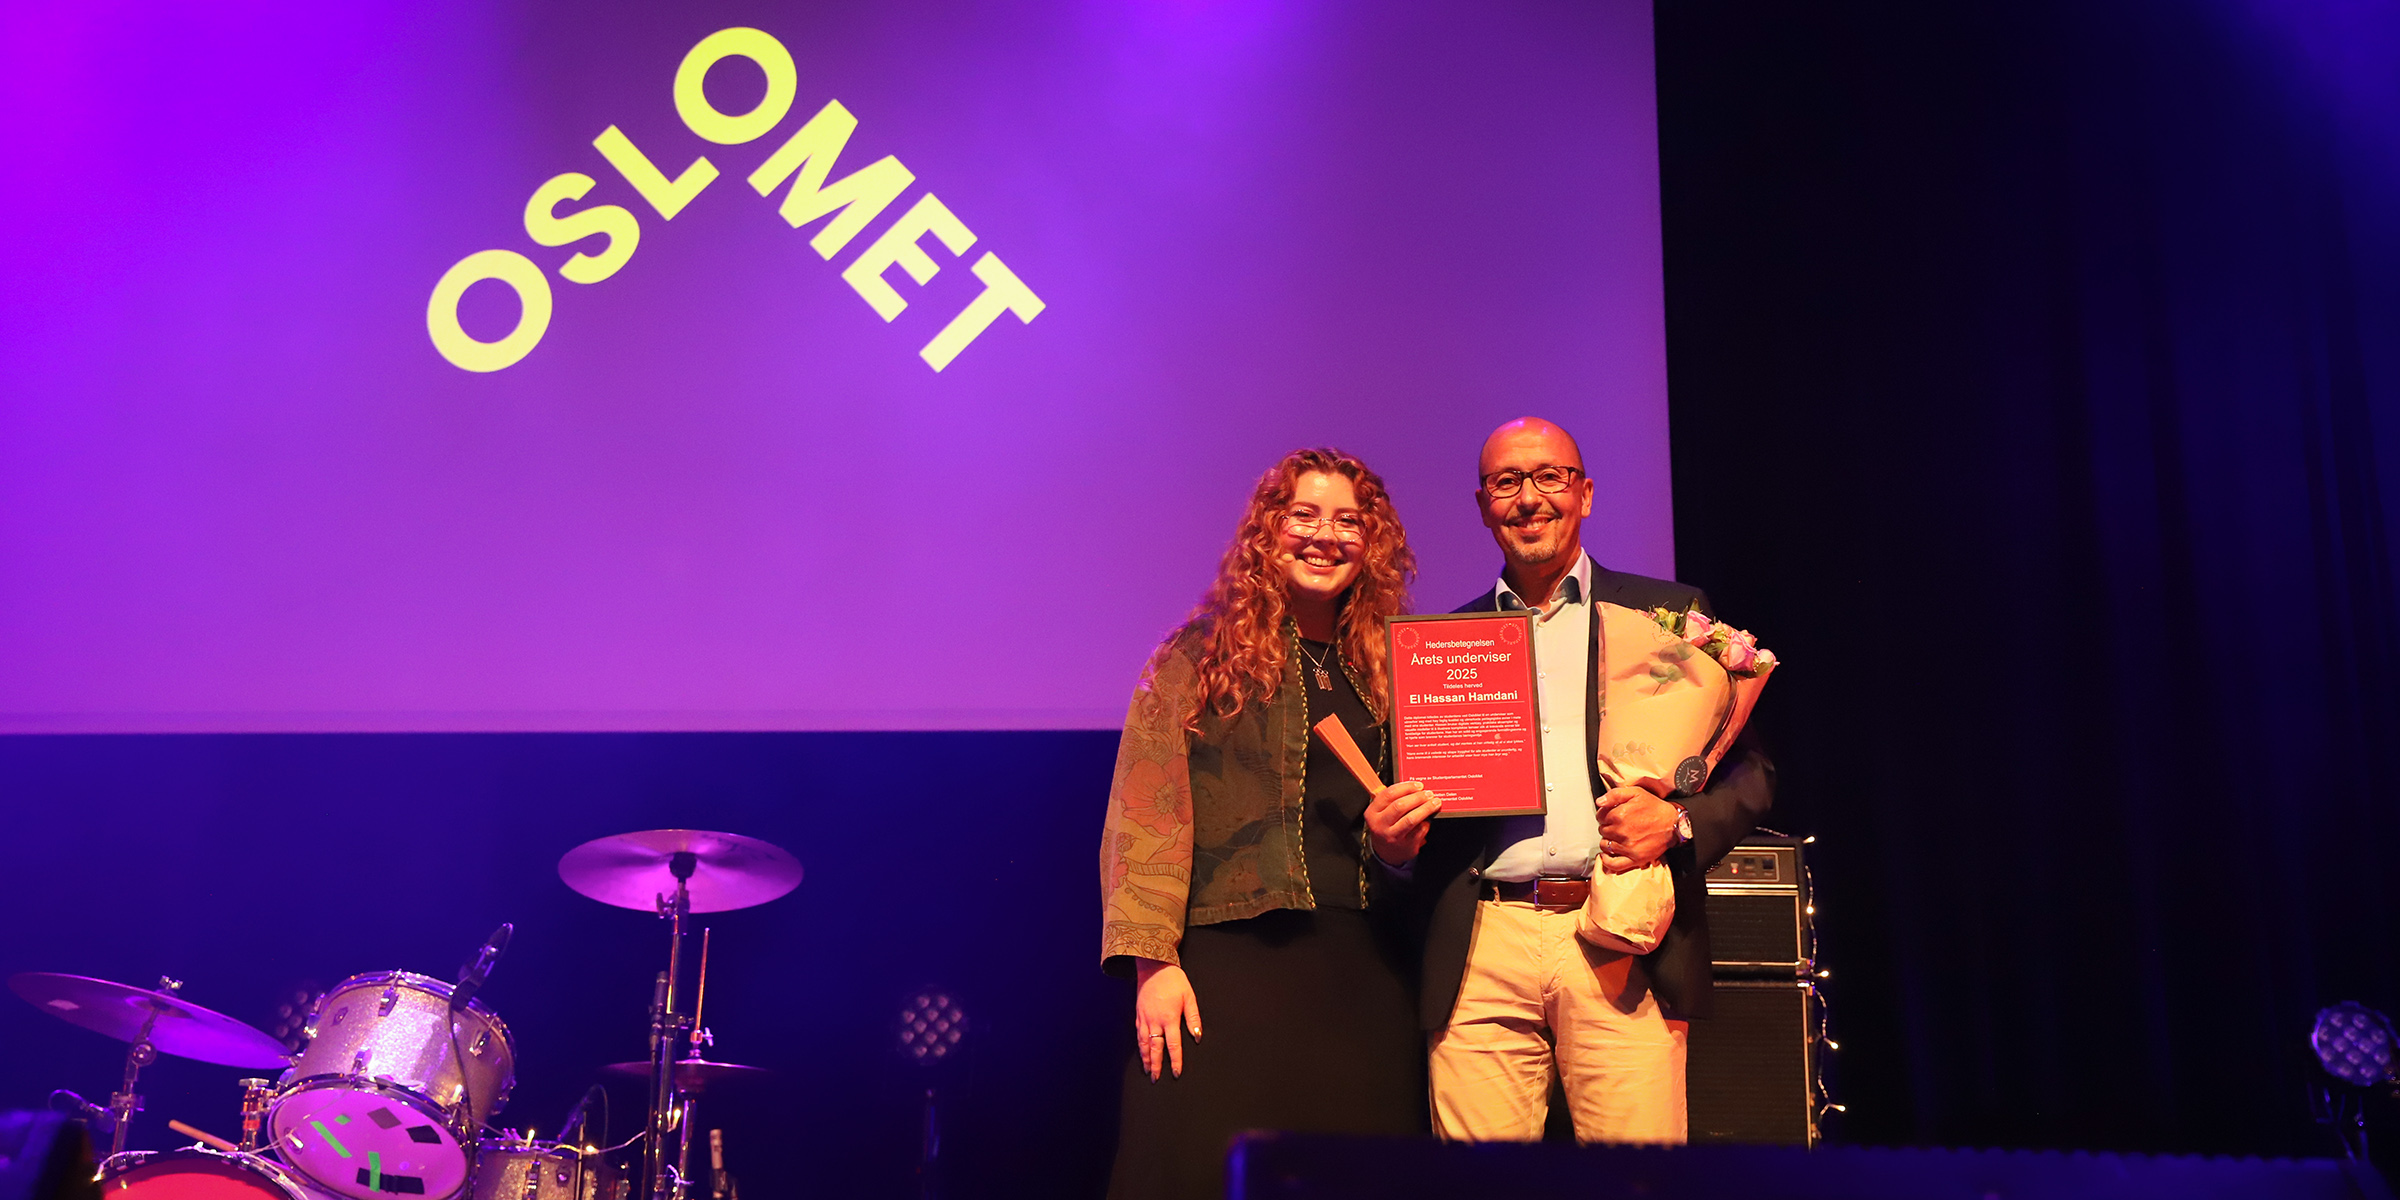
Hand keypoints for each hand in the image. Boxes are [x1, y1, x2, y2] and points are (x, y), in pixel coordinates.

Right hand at [1132, 958, 1201, 1079]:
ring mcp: (1144, 1018)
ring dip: (1145, 1058)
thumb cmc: (1174, 981)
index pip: (1173, 1045)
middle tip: (1156, 1079)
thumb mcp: (1189, 997)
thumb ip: (1193, 1018)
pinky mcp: (1138, 1014)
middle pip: (1155, 1048)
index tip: (1176, 1073)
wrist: (1154, 966)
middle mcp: (1155, 1021)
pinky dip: (1139, 1046)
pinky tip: (1141, 1051)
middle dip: (1156, 1065)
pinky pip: (1138, 1034)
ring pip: (1144, 1043)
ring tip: (1147, 1070)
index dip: (1175, 1061)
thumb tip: (1197, 1036)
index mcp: (1170, 1018)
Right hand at [1365, 780, 1439, 866]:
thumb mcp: (1382, 813)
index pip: (1389, 794)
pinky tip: (1429, 818)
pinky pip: (1419, 830)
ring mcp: (1392, 836)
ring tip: (1435, 803)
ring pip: (1411, 819)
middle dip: (1418, 797)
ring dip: (1426, 808)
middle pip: (1400, 806)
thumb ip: (1393, 799)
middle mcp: (1380, 825)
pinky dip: (1426, 822)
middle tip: (1428, 794)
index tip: (1418, 785)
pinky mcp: (1405, 845)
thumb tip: (1415, 787)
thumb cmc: (1386, 827)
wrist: (1386, 852)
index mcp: (1372, 812)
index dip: (1406, 787)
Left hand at [1596, 786, 1678, 872]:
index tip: (1611, 815)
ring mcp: (1628, 847)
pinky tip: (1607, 854)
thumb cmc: (1655, 808)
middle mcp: (1622, 832)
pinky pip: (1613, 864)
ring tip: (1616, 836)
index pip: (1600, 816)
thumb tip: (1599, 802)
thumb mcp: (1636, 792)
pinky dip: (1607, 860)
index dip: (1604, 815)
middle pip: (1602, 830)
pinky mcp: (1635, 859)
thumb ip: (1614, 794)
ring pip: (1605, 845)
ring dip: (1608, 841)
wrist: (1673, 824)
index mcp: (1620, 815)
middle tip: (1618, 825)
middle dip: (1607, 827)